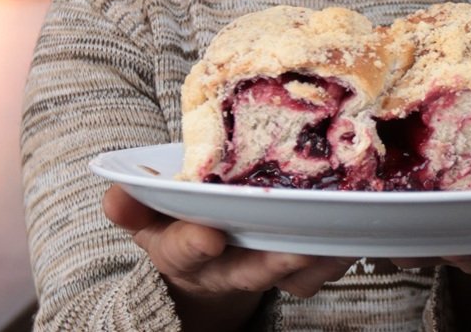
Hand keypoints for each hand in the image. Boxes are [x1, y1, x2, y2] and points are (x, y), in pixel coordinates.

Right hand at [102, 184, 354, 322]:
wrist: (212, 256)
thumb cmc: (180, 225)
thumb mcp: (150, 218)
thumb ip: (133, 207)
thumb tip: (113, 195)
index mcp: (185, 252)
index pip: (184, 252)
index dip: (195, 245)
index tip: (209, 234)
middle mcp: (227, 268)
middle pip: (251, 269)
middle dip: (273, 261)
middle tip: (296, 247)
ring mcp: (265, 268)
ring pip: (294, 276)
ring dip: (318, 261)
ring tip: (340, 239)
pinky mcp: (298, 265)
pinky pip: (321, 266)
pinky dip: (338, 251)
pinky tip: (357, 230)